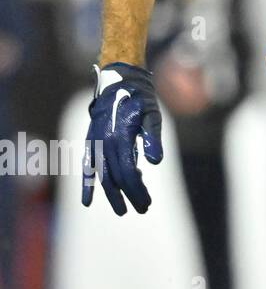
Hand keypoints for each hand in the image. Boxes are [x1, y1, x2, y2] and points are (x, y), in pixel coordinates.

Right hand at [82, 62, 163, 215]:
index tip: (147, 203)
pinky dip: (87, 183)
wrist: (118, 80)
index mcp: (120, 138)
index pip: (129, 173)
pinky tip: (87, 201)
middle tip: (141, 209)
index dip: (137, 190)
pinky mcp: (91, 142)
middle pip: (116, 178)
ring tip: (123, 208)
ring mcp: (95, 143)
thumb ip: (153, 138)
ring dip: (112, 193)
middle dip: (128, 196)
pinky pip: (87, 167)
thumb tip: (154, 162)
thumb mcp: (152, 115)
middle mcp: (104, 143)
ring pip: (102, 176)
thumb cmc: (140, 98)